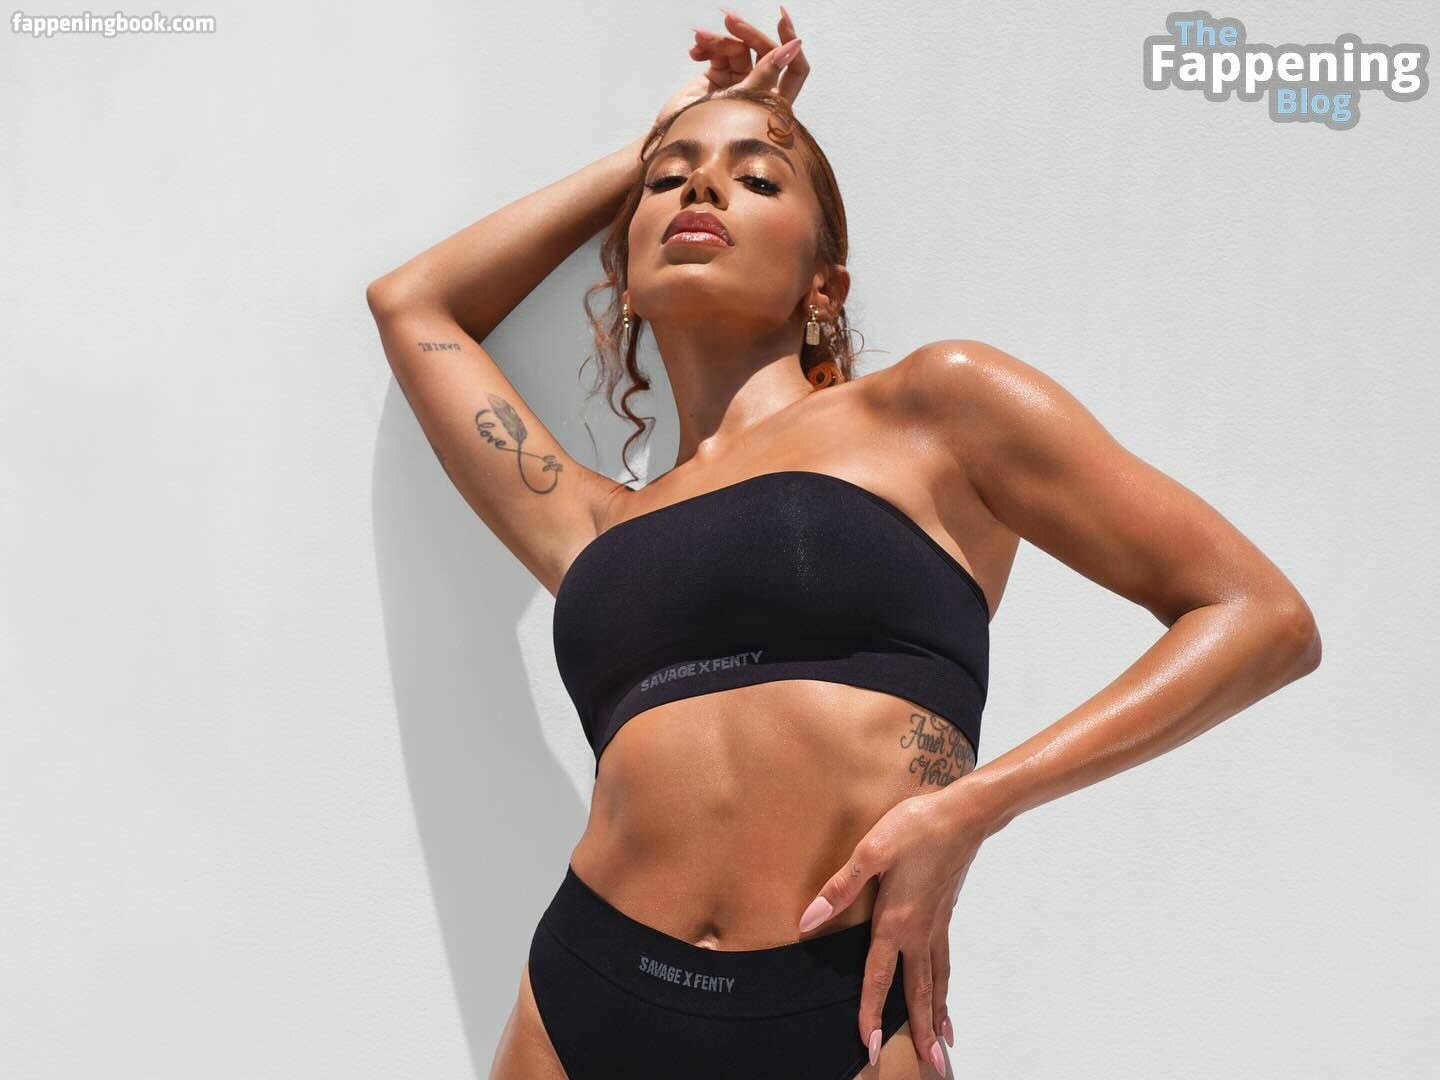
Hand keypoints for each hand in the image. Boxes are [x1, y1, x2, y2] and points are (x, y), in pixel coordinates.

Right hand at [652, 6, 809, 127]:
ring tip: (699, 40)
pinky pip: (719, 53)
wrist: (673, 147)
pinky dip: (707, 47)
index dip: (791, 43)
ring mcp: (739, 85)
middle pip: (765, 52)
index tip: (782, 18)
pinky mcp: (718, 79)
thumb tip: (794, 46)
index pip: (795, 69)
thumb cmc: (713, 137)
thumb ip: (767, 73)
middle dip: (748, 34)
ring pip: (739, 49)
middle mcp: (760, 93)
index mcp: (776, 104)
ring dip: (718, 40)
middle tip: (729, 21)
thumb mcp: (743, 101)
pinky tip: (694, 51)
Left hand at [796, 785, 990, 1075]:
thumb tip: (808, 921)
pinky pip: (945, 961)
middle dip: (921, 1031)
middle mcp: (919, 932)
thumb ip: (840, 889)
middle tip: (929, 1065)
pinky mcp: (945, 913)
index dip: (871, 1013)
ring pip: (937, 980)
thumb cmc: (917, 827)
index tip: (868, 1045)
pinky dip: (946, 985)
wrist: (964, 814)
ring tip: (943, 1042)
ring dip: (938, 1013)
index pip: (879, 978)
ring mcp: (936, 925)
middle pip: (919, 992)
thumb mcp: (871, 852)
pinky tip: (946, 992)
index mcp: (897, 922)